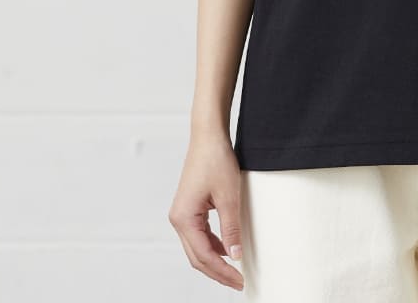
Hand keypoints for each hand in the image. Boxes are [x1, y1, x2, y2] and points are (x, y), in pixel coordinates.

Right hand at [168, 130, 245, 291]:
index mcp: (184, 218)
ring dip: (215, 260)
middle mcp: (178, 219)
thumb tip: (235, 255)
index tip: (239, 280)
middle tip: (238, 282)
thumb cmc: (215, 159)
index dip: (222, 272)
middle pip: (197, 257)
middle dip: (217, 272)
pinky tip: (227, 249)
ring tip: (235, 270)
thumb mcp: (229, 196)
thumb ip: (231, 228)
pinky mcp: (189, 208)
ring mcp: (182, 214)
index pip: (204, 256)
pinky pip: (199, 235)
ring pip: (197, 248)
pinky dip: (212, 245)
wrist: (208, 135)